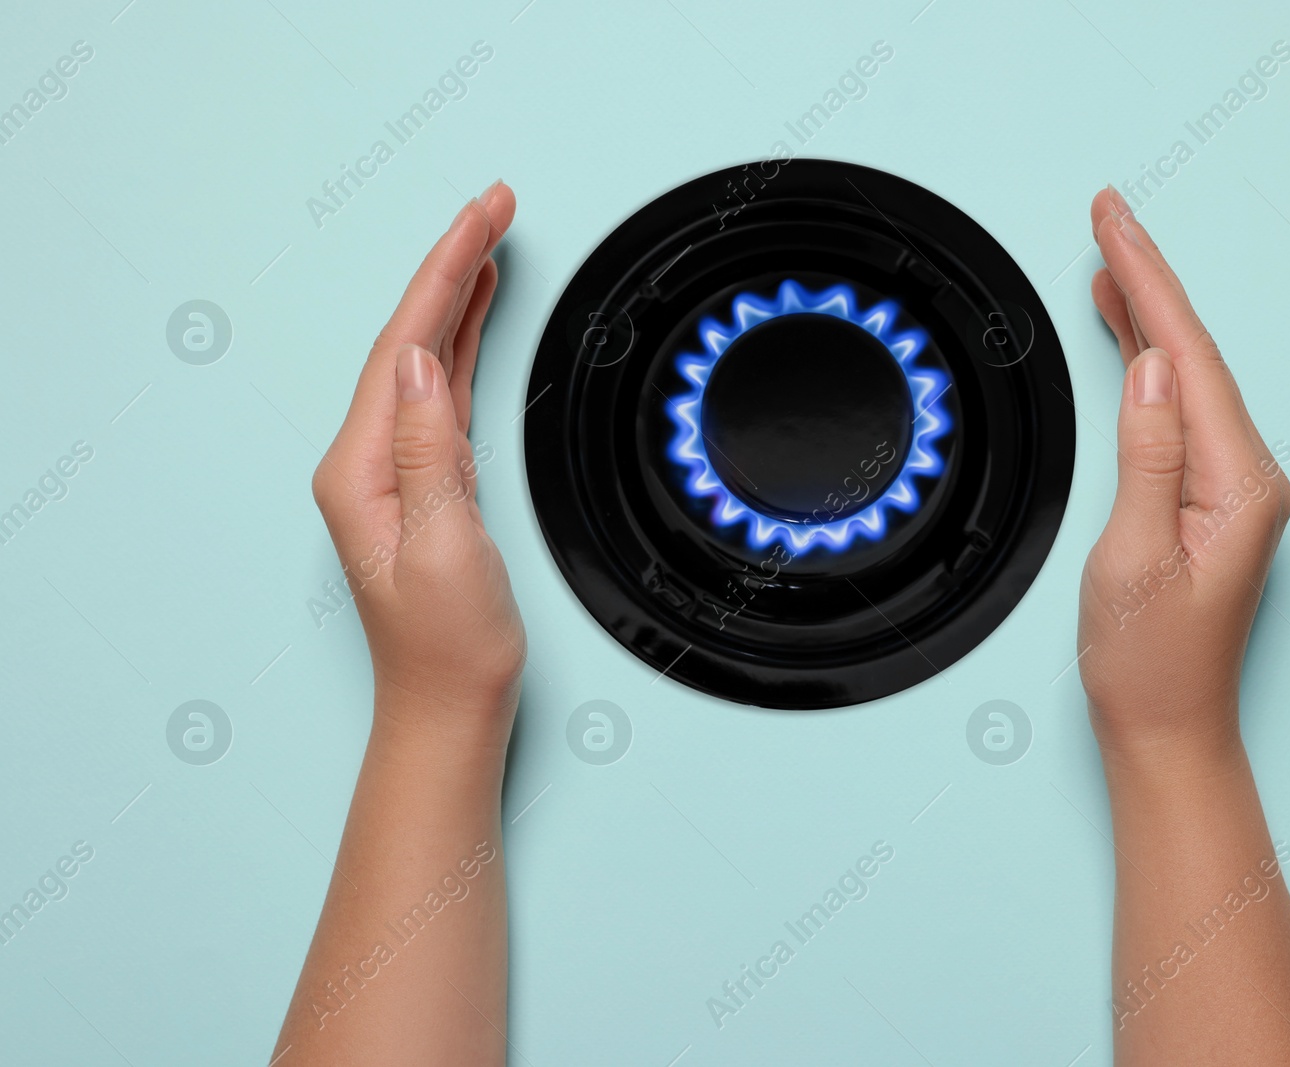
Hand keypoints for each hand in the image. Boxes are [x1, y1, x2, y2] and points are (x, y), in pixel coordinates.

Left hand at [311, 181, 525, 748]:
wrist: (448, 707)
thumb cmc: (449, 645)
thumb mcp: (446, 546)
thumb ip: (429, 449)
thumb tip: (415, 360)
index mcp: (360, 469)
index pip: (401, 344)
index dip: (444, 271)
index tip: (482, 216)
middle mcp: (365, 461)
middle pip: (407, 337)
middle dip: (452, 265)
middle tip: (495, 204)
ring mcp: (391, 471)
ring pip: (422, 359)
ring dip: (455, 297)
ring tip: (488, 242)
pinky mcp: (422, 484)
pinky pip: (436, 394)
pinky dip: (457, 346)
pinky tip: (471, 320)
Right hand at [1077, 187, 1289, 766]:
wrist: (1167, 728)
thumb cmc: (1149, 661)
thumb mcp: (1134, 559)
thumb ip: (1147, 458)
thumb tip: (1150, 370)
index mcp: (1239, 483)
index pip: (1188, 357)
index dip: (1147, 283)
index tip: (1112, 224)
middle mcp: (1248, 475)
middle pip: (1192, 353)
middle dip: (1147, 280)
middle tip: (1106, 213)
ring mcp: (1232, 486)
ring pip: (1185, 376)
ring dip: (1145, 316)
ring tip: (1108, 262)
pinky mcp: (1209, 498)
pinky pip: (1179, 410)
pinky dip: (1148, 365)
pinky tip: (1128, 342)